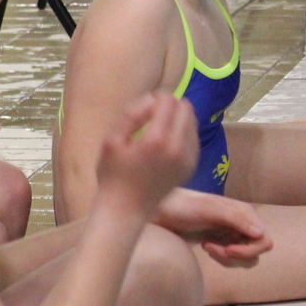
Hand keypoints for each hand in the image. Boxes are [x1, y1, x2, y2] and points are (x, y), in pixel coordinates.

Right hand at [96, 92, 199, 216]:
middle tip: (151, 116)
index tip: (144, 106)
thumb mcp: (111, 141)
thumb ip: (130, 116)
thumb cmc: (113, 174)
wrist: (127, 208)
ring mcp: (188, 158)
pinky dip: (183, 133)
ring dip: (178, 118)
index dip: (157, 97)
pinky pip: (194, 138)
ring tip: (158, 129)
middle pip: (186, 109)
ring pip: (193, 122)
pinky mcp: (192, 166)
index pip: (169, 102)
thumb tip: (151, 98)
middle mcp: (178, 147)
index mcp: (156, 139)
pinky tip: (167, 142)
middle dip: (171, 106)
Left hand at [154, 188, 272, 266]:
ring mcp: (232, 234)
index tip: (228, 249)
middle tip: (212, 248)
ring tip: (207, 245)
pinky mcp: (222, 242)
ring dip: (226, 257)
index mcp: (244, 213)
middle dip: (236, 255)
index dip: (249, 250)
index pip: (264, 240)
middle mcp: (242, 223)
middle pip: (256, 252)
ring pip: (245, 258)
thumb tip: (260, 234)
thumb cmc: (182, 206)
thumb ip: (235, 219)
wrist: (160, 211)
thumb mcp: (208, 209)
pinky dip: (220, 257)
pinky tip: (205, 245)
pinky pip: (232, 259)